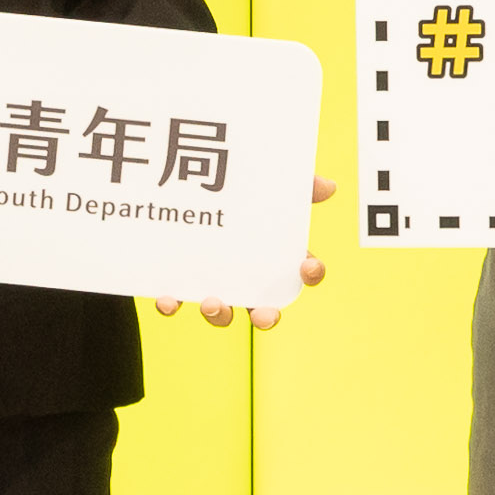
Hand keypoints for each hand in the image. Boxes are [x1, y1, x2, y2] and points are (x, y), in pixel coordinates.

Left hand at [156, 176, 337, 331]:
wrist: (178, 178)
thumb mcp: (260, 184)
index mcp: (271, 254)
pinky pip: (175, 301)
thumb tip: (328, 185)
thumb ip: (291, 186)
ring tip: (211, 302)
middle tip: (265, 316)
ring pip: (220, 312)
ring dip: (219, 314)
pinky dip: (171, 304)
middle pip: (263, 307)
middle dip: (267, 316)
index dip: (310, 273)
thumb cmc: (231, 189)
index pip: (300, 271)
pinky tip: (167, 299)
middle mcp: (243, 276)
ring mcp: (210, 281)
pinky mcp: (176, 280)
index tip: (307, 267)